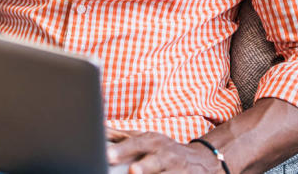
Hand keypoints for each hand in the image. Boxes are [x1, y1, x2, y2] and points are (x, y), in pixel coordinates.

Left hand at [107, 129, 223, 173]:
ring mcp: (177, 170)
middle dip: (143, 167)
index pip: (136, 144)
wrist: (200, 160)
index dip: (123, 150)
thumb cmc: (162, 149)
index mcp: (152, 141)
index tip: (108, 156)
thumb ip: (120, 137)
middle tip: (133, 171)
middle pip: (153, 161)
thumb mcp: (144, 139)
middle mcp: (165, 155)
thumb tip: (97, 129)